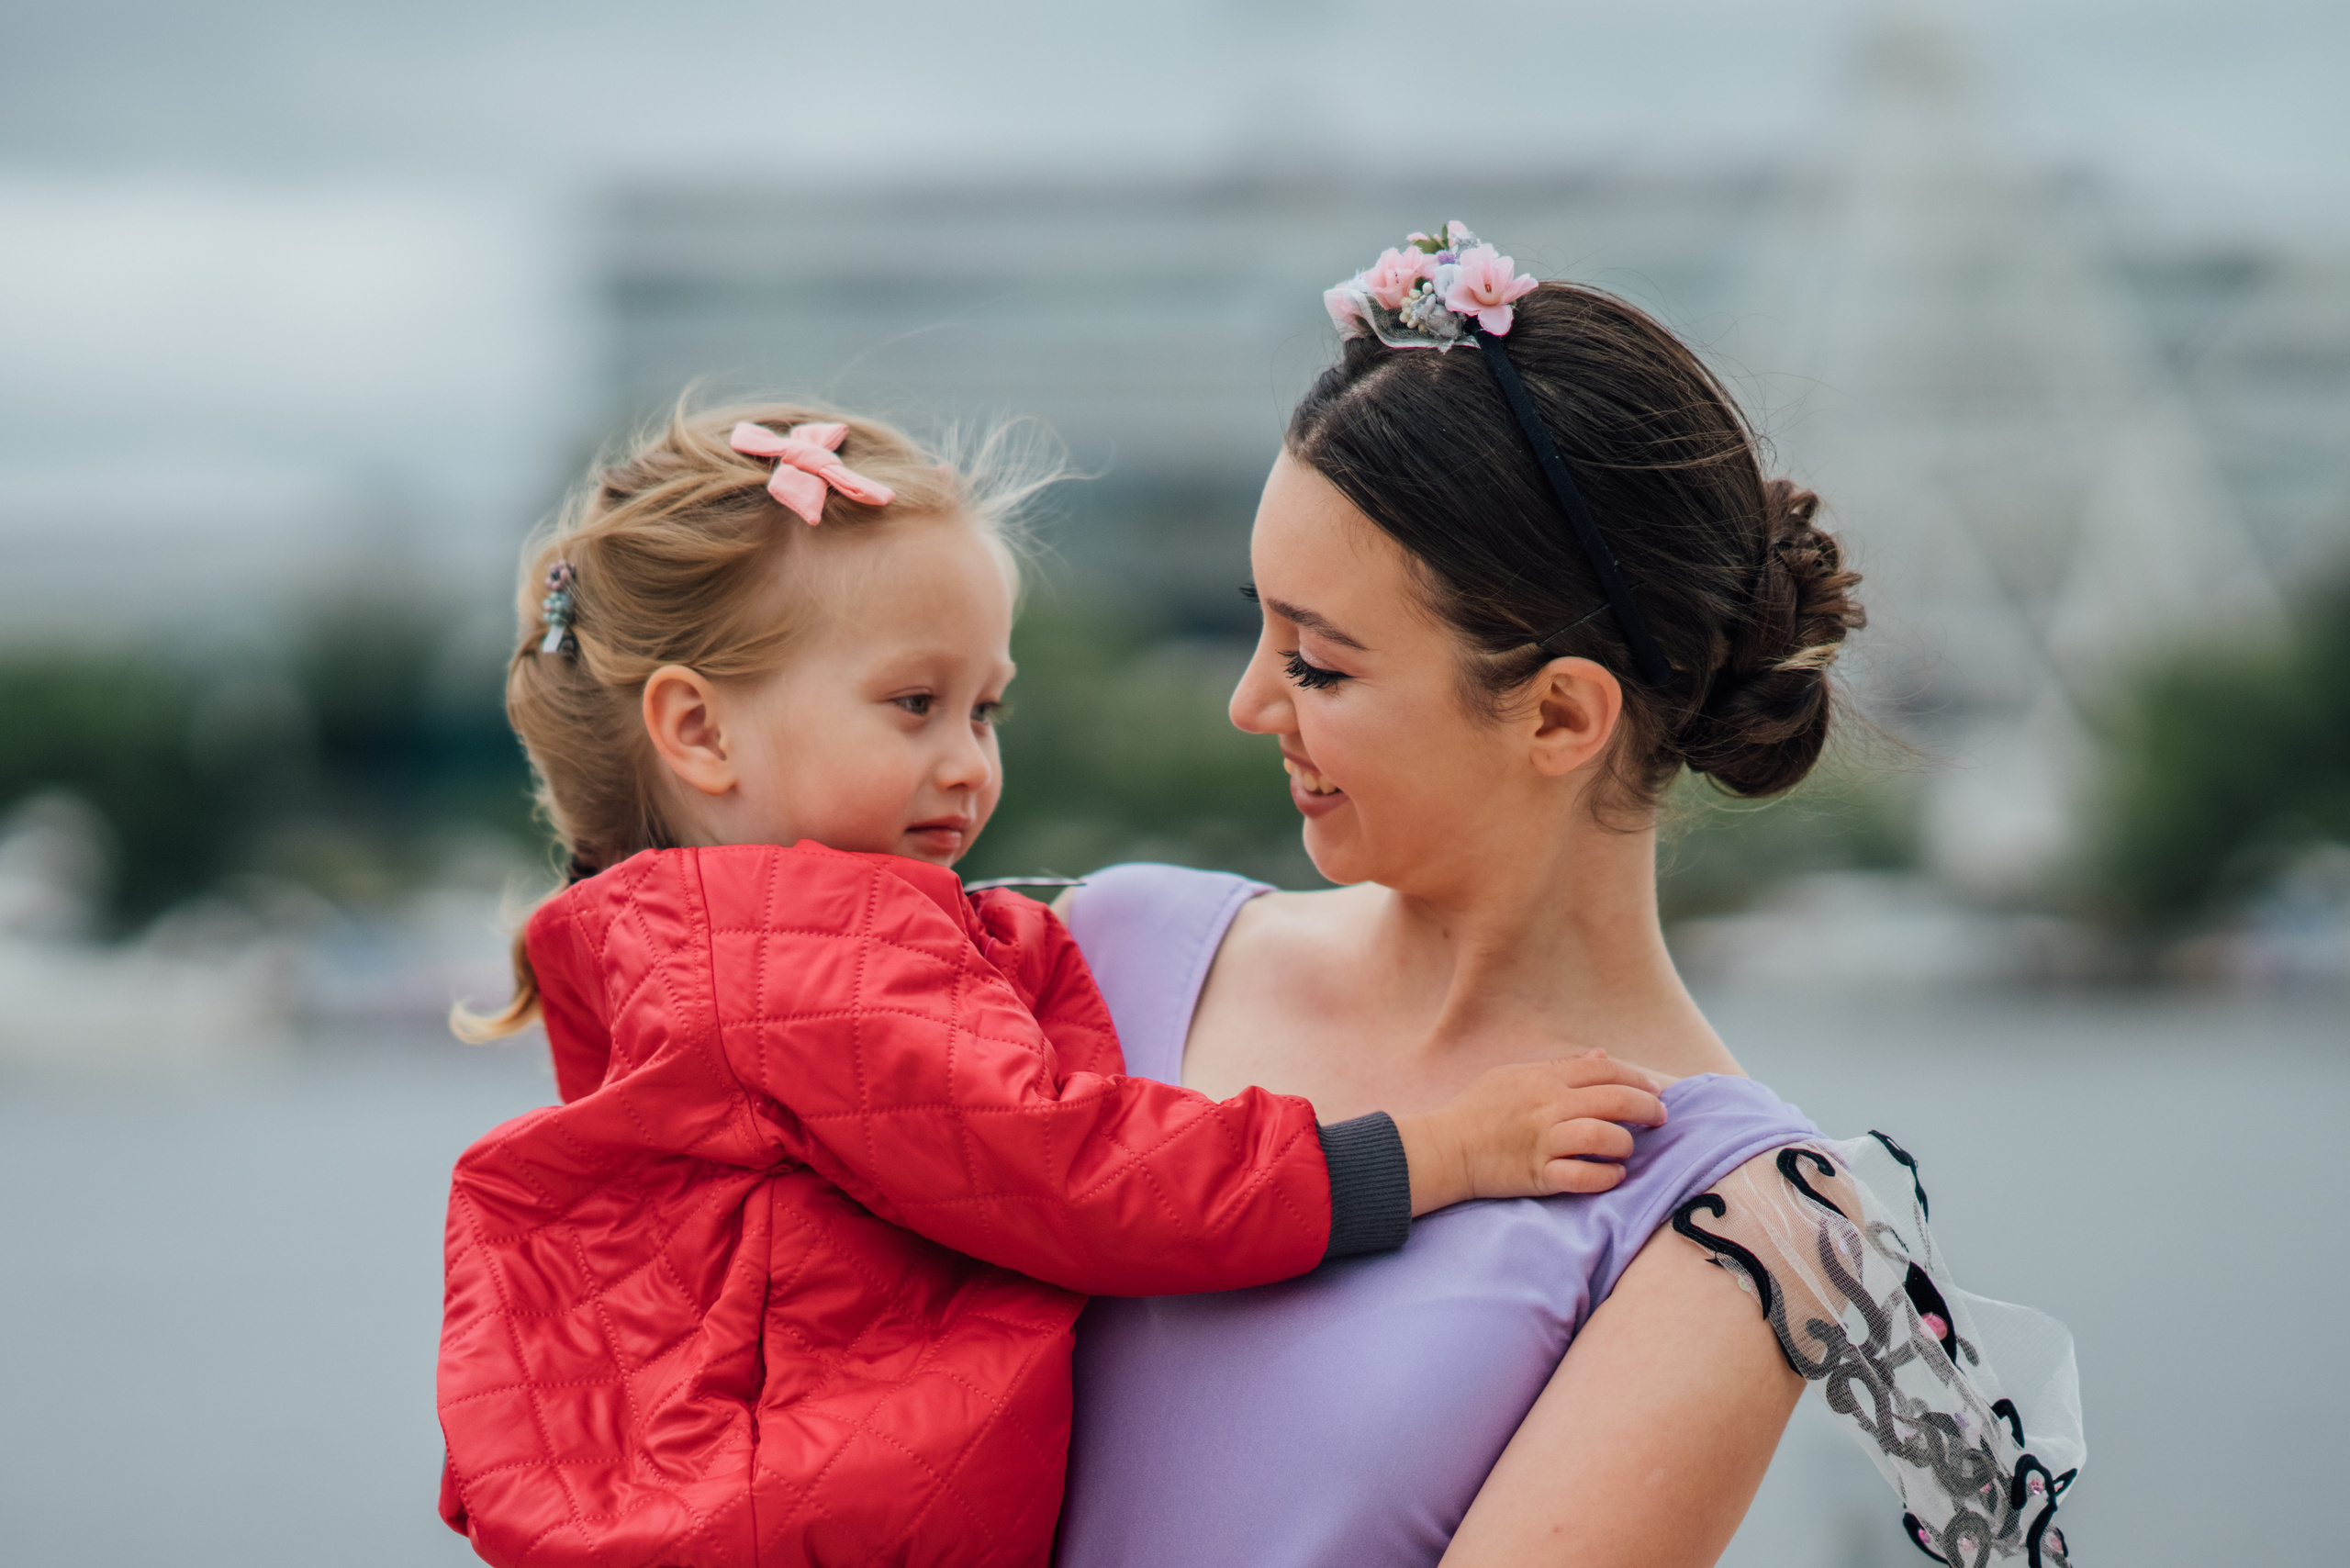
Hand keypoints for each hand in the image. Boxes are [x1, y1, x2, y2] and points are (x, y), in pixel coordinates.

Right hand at [1394, 1051, 1669, 1215]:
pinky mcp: (1539, 1174)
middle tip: (1659, 1118)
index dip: (1636, 1078)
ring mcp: (1544, 1141)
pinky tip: (1613, 1174)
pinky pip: (1584, 1176)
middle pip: (1615, 1100)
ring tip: (1628, 1149)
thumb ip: (1559, 1067)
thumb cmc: (1478, 1110)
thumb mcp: (1514, 1075)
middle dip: (1647, 1108)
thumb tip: (1601, 1056)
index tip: (1653, 1090)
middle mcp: (1548, 1107)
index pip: (1603, 1070)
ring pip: (1605, 1136)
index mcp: (1543, 1079)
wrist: (1446, 1148)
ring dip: (1626, 1143)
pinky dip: (1606, 1176)